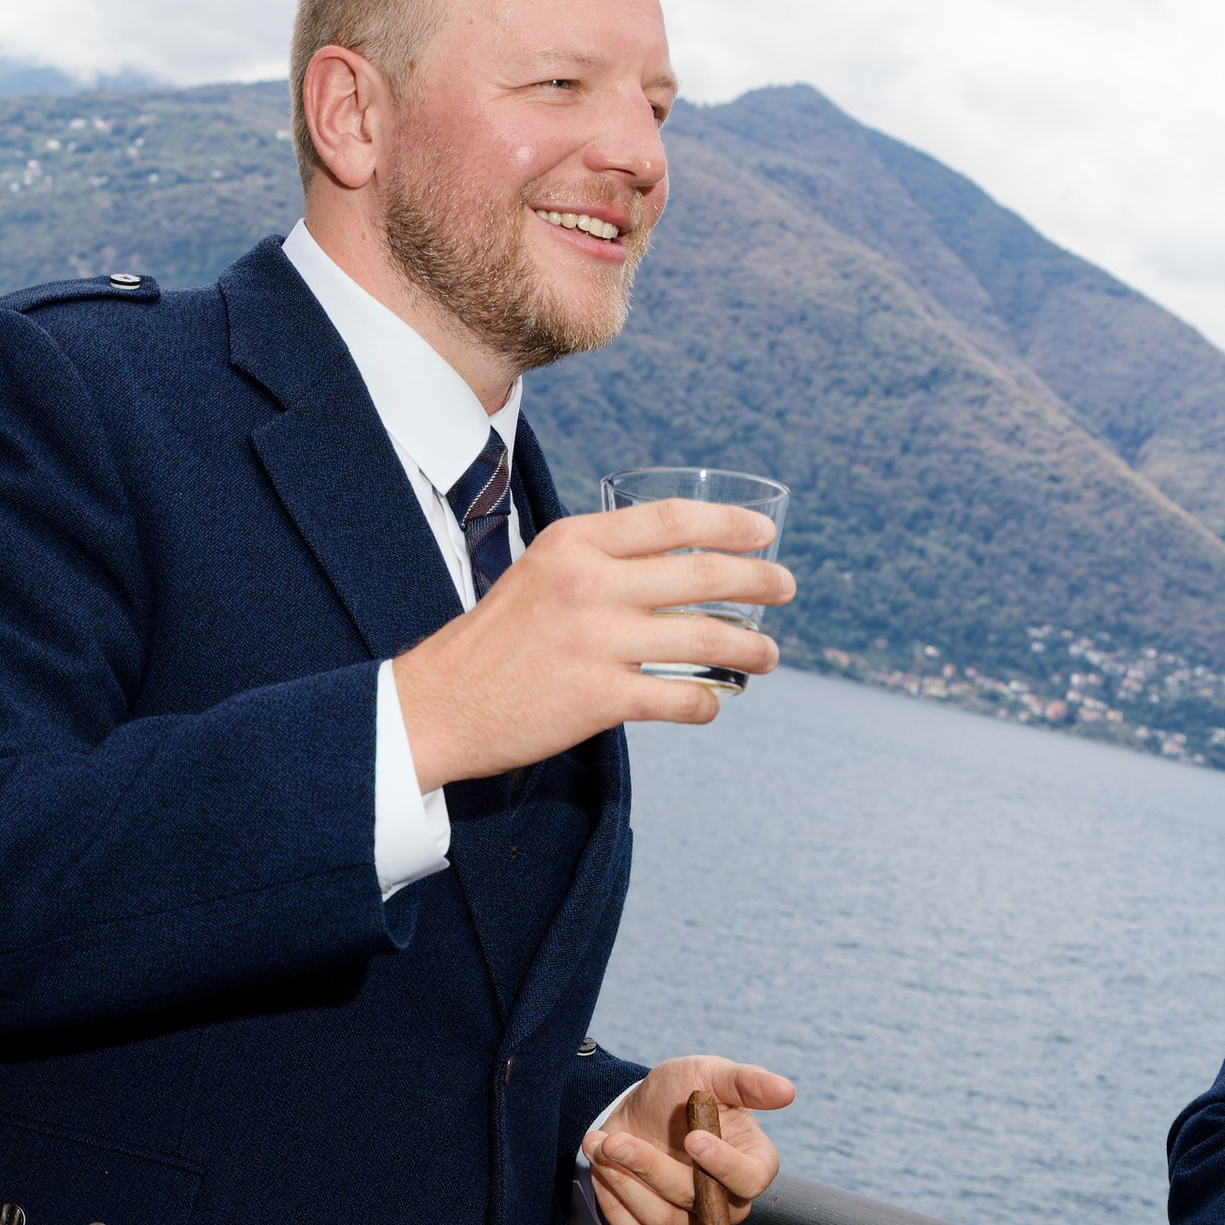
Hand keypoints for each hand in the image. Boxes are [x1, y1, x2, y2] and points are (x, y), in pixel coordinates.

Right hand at [393, 499, 793, 791]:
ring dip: (750, 647)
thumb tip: (671, 565)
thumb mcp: (539, 574)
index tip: (764, 532)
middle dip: (759, 580)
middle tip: (786, 587)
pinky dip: (707, 700)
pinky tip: (711, 701)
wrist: (439, 704)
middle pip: (701, 574)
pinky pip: (681, 695)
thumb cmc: (495, 641)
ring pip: (705, 637)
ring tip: (769, 654)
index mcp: (574, 543)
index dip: (729, 523)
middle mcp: (589, 584)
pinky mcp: (601, 698)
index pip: (670, 520)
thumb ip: (597, 562)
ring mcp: (597, 642)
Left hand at [580, 1052, 794, 1224]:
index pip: (751, 1180)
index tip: (693, 1138)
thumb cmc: (680, 1092)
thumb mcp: (708, 1074)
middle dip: (652, 1169)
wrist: (636, 1112)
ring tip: (600, 1146)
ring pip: (663, 1221)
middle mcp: (730, 1202)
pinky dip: (613, 1204)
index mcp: (753, 1163)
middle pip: (701, 1203)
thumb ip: (745, 1082)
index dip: (724, 1165)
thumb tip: (787, 1091)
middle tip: (615, 1142)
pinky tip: (600, 1169)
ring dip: (624, 1183)